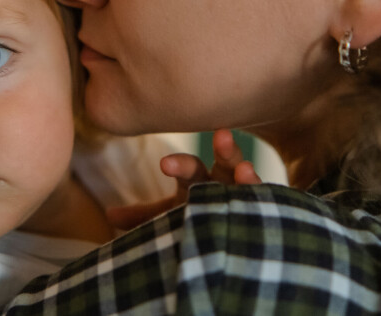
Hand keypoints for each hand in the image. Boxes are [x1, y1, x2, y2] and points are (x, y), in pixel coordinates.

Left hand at [106, 129, 261, 229]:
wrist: (221, 244)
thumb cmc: (191, 221)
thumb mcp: (167, 218)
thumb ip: (142, 216)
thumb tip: (110, 214)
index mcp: (198, 180)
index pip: (189, 167)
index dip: (179, 165)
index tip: (165, 164)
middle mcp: (223, 183)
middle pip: (224, 163)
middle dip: (224, 150)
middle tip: (221, 136)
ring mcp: (245, 197)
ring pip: (248, 181)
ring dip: (248, 174)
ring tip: (247, 169)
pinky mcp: (261, 213)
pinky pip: (263, 206)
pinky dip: (264, 201)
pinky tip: (269, 197)